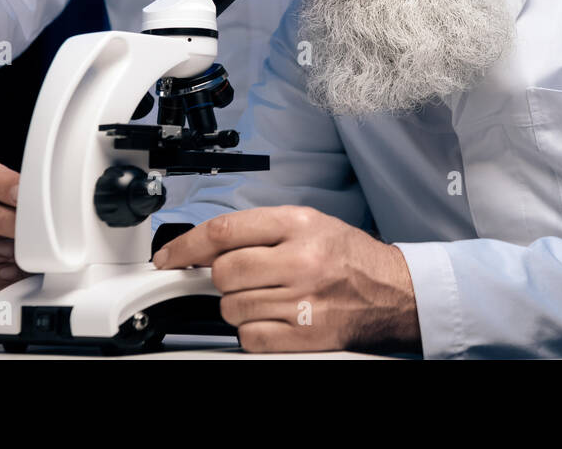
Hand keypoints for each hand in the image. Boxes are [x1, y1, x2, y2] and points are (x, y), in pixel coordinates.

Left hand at [152, 206, 420, 353]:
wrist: (391, 292)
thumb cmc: (348, 257)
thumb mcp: (310, 223)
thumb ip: (261, 230)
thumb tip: (207, 245)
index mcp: (299, 225)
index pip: (225, 231)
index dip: (187, 246)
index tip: (170, 257)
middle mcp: (300, 260)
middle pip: (224, 272)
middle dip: (221, 278)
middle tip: (240, 277)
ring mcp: (302, 300)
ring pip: (232, 308)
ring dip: (238, 306)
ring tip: (266, 297)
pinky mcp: (304, 334)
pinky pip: (250, 337)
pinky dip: (252, 331)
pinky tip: (273, 317)